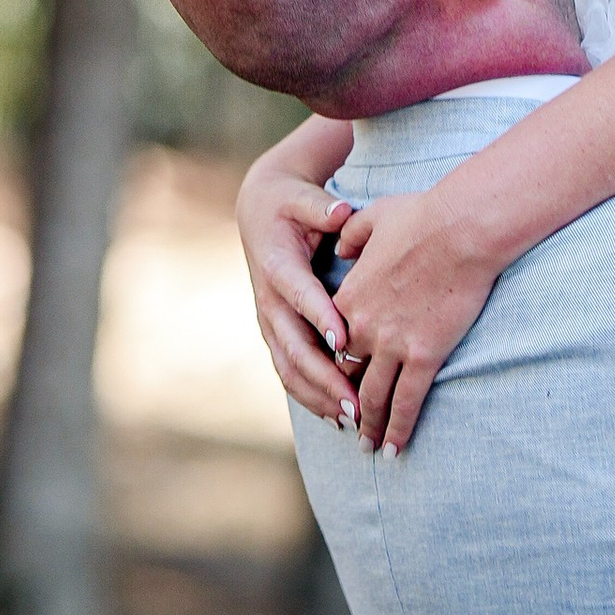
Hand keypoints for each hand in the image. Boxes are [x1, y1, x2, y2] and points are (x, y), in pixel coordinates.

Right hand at [235, 155, 358, 426]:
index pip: (300, 296)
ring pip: (290, 368)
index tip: (346, 342)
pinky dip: (310, 396)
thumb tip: (341, 212)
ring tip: (351, 417)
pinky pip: (289, 372)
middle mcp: (269, 301)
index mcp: (278, 266)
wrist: (258, 213)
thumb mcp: (301, 197)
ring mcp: (269, 322)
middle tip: (357, 402)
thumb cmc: (289, 204)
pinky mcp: (274, 334)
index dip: (321, 318)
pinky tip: (335, 416)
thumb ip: (321, 207)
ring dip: (318, 396)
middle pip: (295, 346)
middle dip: (326, 377)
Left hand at [324, 185, 501, 452]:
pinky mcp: (424, 355)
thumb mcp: (373, 218)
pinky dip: (399, 429)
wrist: (460, 227)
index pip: (330, 342)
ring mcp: (393, 345)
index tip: (333, 377)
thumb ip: (350, 236)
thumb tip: (338, 247)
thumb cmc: (421, 216)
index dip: (330, 363)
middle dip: (345, 402)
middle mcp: (362, 328)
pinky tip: (396, 449)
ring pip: (374, 398)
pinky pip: (407, 402)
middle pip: (346, 376)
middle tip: (346, 424)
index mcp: (348, 298)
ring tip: (368, 449)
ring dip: (370, 427)